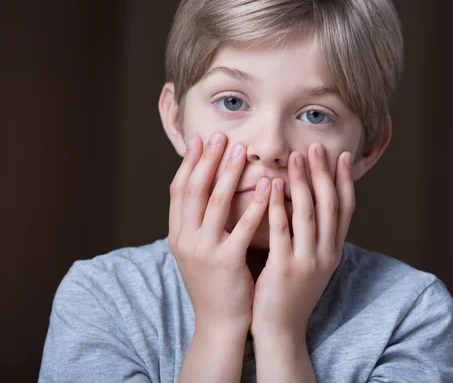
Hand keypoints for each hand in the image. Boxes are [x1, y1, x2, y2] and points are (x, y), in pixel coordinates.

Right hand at [168, 132, 271, 330]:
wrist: (219, 323)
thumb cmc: (215, 282)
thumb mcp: (198, 250)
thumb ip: (200, 222)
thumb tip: (208, 187)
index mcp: (177, 234)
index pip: (179, 190)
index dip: (190, 163)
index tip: (202, 139)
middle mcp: (184, 240)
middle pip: (194, 189)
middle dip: (208, 159)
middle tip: (223, 135)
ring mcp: (203, 251)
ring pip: (215, 202)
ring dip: (228, 173)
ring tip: (242, 150)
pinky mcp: (225, 263)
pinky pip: (241, 227)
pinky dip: (254, 204)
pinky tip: (268, 186)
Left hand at [251, 144, 354, 339]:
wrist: (281, 331)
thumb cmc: (291, 293)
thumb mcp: (311, 263)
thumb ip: (314, 236)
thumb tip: (311, 202)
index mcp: (334, 251)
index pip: (346, 209)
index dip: (345, 181)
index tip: (342, 156)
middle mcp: (326, 254)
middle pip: (330, 206)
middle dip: (324, 173)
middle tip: (317, 146)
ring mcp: (307, 262)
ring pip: (309, 214)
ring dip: (303, 183)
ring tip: (296, 157)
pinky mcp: (285, 269)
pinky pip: (282, 231)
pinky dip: (279, 206)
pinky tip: (273, 186)